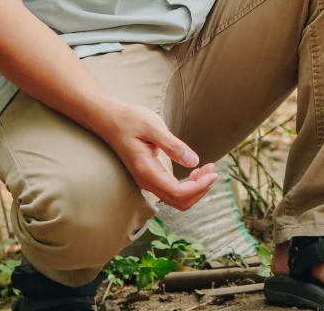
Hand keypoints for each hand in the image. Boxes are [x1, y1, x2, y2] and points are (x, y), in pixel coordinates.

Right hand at [98, 101, 217, 209]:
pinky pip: (173, 191)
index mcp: (147, 171)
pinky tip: (197, 170)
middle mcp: (147, 182)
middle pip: (179, 202)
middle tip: (212, 170)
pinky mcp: (152, 177)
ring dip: (196, 188)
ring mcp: (149, 181)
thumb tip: (193, 161)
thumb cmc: (130, 120)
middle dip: (200, 189)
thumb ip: (172, 145)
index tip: (212, 172)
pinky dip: (189, 185)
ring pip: (177, 199)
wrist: (110, 120)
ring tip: (208, 169)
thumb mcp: (153, 126)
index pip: (178, 193)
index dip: (199, 187)